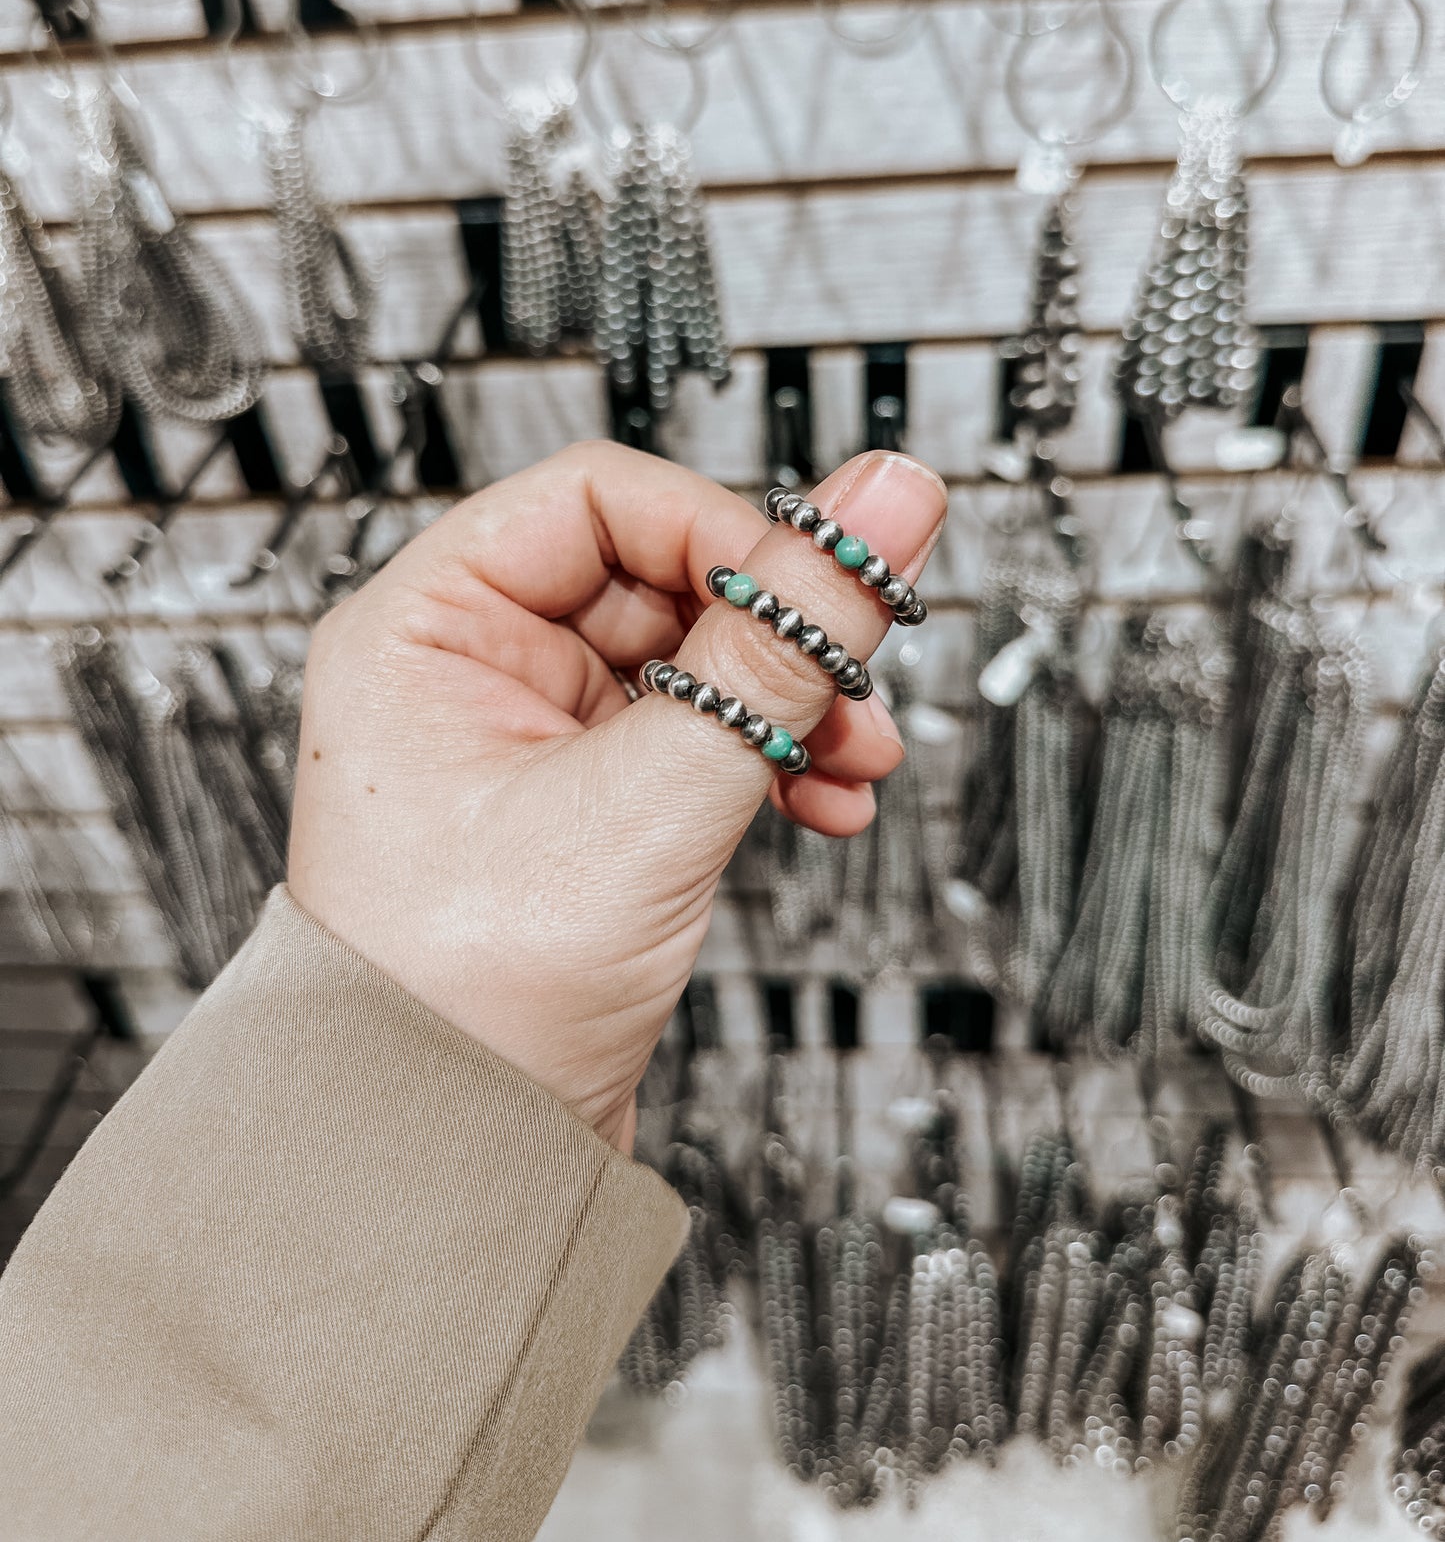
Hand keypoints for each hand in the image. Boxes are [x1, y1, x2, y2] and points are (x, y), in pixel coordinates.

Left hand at [287, 442, 946, 1150]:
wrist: (452, 1169)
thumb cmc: (478, 994)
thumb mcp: (656, 790)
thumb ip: (783, 638)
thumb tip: (887, 494)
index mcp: (425, 627)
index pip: (600, 501)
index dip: (724, 535)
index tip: (818, 596)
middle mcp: (464, 670)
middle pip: (659, 579)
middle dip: (775, 639)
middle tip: (859, 689)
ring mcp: (522, 743)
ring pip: (691, 664)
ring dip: (789, 703)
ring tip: (860, 762)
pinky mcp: (575, 810)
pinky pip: (690, 739)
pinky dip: (765, 759)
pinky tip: (827, 801)